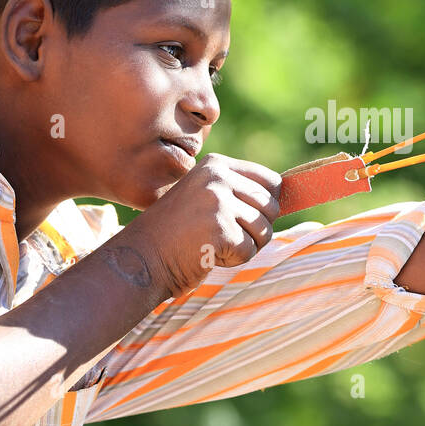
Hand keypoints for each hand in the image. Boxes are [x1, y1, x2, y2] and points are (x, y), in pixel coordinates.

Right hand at [132, 153, 281, 296]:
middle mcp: (218, 177)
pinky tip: (206, 255)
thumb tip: (284, 200)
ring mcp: (218, 201)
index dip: (266, 207)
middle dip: (254, 230)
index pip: (271, 182)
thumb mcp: (205, 199)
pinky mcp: (220, 228)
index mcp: (216, 165)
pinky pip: (249, 250)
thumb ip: (239, 194)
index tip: (244, 220)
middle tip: (220, 236)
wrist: (140, 259)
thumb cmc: (175, 234)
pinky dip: (232, 260)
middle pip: (272, 208)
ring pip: (264, 230)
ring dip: (244, 246)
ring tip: (211, 244)